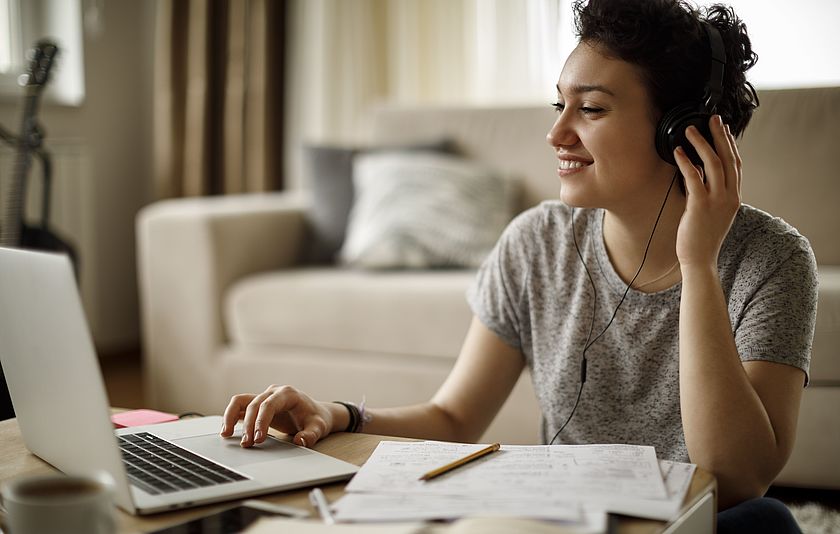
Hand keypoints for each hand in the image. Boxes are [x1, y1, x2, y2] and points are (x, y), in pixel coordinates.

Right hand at [220, 385, 335, 447]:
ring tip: (226, 434)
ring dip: (231, 416)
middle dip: (248, 425)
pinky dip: (232, 417)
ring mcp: (265, 397)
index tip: (258, 439)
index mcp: (288, 394)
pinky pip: (240, 407)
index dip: (261, 421)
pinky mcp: (259, 405)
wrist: (317, 414)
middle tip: (247, 444)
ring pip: (241, 401)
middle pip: (254, 405)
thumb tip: (300, 441)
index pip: (269, 405)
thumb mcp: (319, 428)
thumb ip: (311, 435)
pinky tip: (227, 430)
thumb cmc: (317, 419)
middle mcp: (274, 392)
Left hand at [674, 115, 741, 270]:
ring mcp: (716, 201)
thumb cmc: (701, 237)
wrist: (699, 260)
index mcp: (734, 197)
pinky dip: (686, 162)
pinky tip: (678, 151)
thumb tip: (699, 172)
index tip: (723, 128)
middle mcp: (729, 196)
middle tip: (712, 118)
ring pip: (713, 164)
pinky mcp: (700, 206)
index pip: (736, 165)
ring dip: (701, 143)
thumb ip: (709, 192)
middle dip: (720, 135)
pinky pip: (694, 178)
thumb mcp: (712, 211)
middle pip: (728, 158)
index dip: (731, 144)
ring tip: (689, 129)